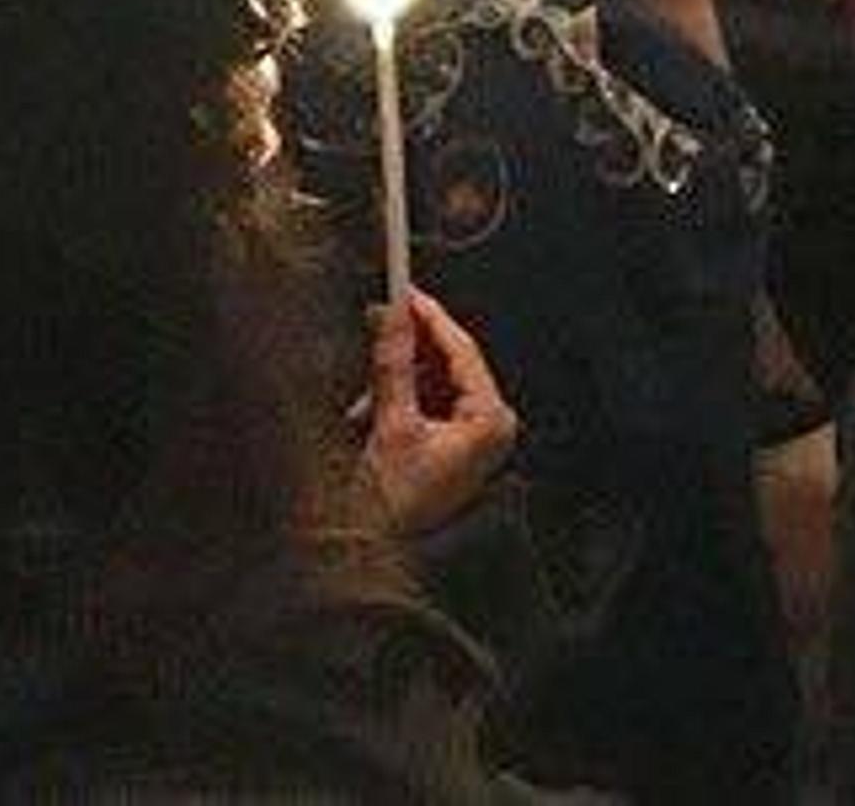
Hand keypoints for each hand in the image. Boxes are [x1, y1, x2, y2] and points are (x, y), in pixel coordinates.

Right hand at [358, 290, 518, 540]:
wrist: (373, 563)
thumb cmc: (392, 505)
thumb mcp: (391, 427)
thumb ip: (392, 366)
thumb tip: (392, 315)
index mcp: (492, 420)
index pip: (462, 351)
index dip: (429, 318)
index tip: (403, 291)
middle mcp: (489, 427)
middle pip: (446, 366)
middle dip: (404, 355)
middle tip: (374, 325)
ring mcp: (470, 439)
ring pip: (428, 385)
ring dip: (391, 387)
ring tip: (362, 409)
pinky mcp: (447, 450)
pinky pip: (421, 409)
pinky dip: (392, 408)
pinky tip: (366, 422)